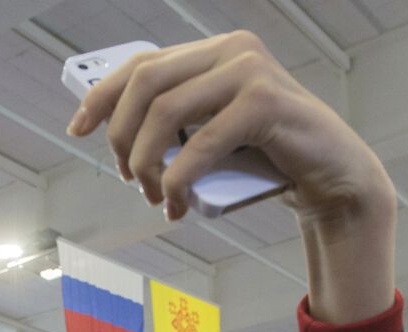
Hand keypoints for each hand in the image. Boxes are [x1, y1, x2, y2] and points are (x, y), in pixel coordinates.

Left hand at [66, 31, 396, 322]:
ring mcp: (250, 72)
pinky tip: (175, 205)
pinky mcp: (266, 103)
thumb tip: (120, 137)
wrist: (330, 177)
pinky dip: (178, 180)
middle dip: (123, 137)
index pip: (142, 64)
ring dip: (147, 165)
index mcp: (213, 53)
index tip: (77, 129)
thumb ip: (179, 127)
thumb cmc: (265, 161)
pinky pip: (201, 144)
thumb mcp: (212, 139)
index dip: (102, 95)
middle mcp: (231, 51)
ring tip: (154, 197)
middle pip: (145, 85)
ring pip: (165, 113)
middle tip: (129, 178)